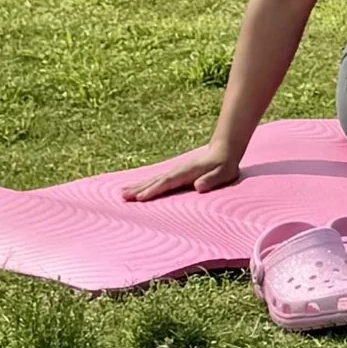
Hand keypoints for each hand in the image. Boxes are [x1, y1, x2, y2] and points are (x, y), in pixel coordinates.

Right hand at [123, 140, 245, 200]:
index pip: (167, 183)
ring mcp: (174, 171)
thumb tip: (199, 186)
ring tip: (122, 193)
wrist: (223, 150)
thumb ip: (212, 180)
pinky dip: (144, 185)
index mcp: (186, 172)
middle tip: (122, 197)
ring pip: (152, 180)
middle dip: (139, 189)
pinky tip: (136, 189)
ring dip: (137, 187)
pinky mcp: (174, 173)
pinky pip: (156, 180)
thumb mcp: (223, 173)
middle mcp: (176, 171)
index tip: (140, 198)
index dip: (154, 190)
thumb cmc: (224, 165)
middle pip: (155, 181)